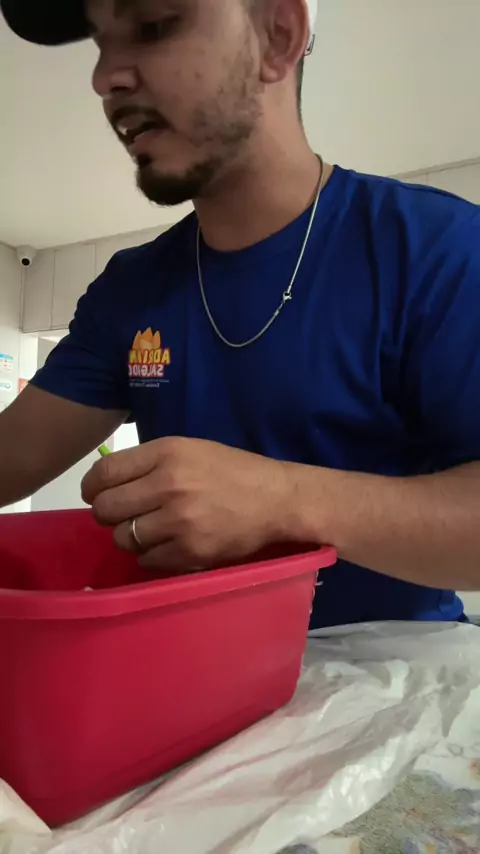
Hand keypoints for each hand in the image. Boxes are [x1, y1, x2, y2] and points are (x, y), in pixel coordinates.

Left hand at [81, 437, 291, 571]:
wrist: (277, 499)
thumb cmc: (231, 471)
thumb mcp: (189, 449)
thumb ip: (149, 463)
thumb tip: (106, 483)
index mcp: (167, 453)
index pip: (104, 473)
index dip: (92, 488)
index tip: (96, 494)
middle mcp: (169, 485)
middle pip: (106, 508)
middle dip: (107, 514)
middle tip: (123, 515)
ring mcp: (179, 521)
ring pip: (123, 538)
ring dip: (130, 536)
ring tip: (150, 530)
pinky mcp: (190, 552)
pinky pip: (147, 560)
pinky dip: (151, 556)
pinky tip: (169, 544)